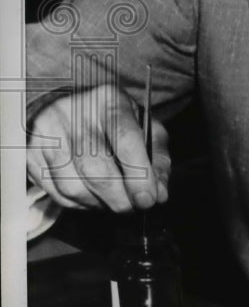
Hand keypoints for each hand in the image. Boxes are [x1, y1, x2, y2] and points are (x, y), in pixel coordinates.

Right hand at [27, 84, 169, 212]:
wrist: (67, 106)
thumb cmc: (111, 120)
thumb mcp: (142, 126)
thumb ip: (157, 158)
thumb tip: (159, 193)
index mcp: (108, 99)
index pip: (125, 139)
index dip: (139, 175)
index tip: (148, 198)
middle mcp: (73, 112)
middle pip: (97, 169)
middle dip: (120, 198)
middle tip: (133, 207)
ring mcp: (47, 133)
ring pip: (74, 186)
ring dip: (99, 204)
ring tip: (113, 202)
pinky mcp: (30, 152)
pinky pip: (56, 193)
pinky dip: (79, 204)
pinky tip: (92, 197)